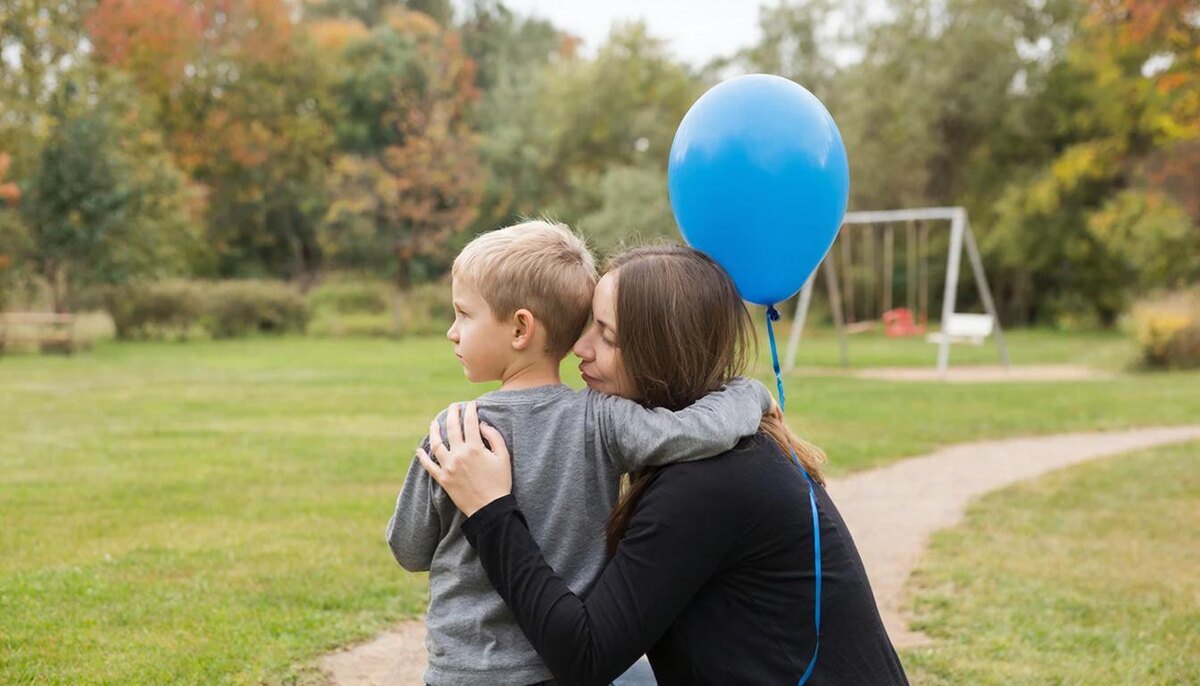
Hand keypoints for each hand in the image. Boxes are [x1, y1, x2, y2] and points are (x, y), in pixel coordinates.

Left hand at [415, 401, 512, 516]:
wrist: (490, 508)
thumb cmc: (500, 483)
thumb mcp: (504, 457)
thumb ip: (494, 437)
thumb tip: (482, 425)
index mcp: (475, 448)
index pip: (470, 422)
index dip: (471, 410)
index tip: (472, 404)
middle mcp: (459, 454)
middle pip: (452, 428)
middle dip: (453, 413)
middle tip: (454, 406)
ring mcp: (448, 466)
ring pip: (436, 444)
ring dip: (434, 430)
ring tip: (434, 422)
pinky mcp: (443, 479)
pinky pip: (429, 466)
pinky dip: (422, 457)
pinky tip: (419, 450)